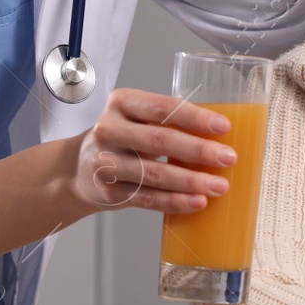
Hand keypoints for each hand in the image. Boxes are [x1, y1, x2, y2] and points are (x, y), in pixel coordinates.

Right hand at [71, 88, 236, 213]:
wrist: (77, 168)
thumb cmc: (121, 139)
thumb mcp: (137, 119)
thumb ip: (169, 123)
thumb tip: (220, 137)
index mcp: (122, 103)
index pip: (163, 107)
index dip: (195, 117)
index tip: (223, 126)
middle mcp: (110, 129)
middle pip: (160, 140)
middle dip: (199, 150)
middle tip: (228, 157)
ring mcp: (106, 162)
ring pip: (154, 173)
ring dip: (191, 181)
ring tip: (219, 186)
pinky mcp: (109, 191)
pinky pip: (147, 198)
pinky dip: (175, 201)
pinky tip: (197, 202)